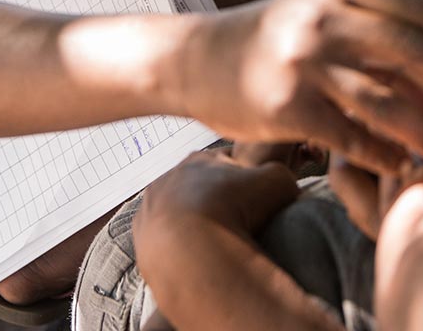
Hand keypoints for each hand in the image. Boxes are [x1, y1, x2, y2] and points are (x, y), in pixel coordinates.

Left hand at [136, 150, 300, 247]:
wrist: (192, 253)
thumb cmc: (236, 211)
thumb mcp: (276, 182)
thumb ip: (280, 176)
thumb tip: (282, 187)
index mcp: (197, 160)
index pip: (223, 164)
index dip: (242, 182)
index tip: (253, 202)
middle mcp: (167, 181)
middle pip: (196, 190)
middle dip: (214, 205)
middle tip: (234, 226)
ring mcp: (149, 213)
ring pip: (176, 217)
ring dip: (192, 229)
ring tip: (216, 248)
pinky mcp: (141, 244)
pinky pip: (163, 246)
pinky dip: (178, 252)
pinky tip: (196, 262)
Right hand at [183, 0, 422, 175]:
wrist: (192, 59)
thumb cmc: (263, 39)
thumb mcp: (313, 9)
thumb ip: (366, 19)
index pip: (416, 9)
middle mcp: (322, 22)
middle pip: (410, 52)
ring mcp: (303, 65)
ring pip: (387, 101)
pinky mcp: (287, 108)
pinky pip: (352, 138)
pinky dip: (383, 155)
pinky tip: (397, 165)